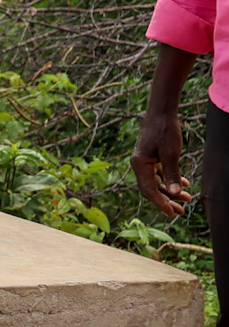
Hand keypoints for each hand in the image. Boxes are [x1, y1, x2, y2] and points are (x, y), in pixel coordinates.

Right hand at [138, 102, 195, 222]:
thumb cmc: (164, 131)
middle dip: (166, 201)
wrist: (161, 113)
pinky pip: (160, 175)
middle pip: (151, 189)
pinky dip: (171, 181)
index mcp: (140, 165)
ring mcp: (145, 162)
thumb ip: (172, 174)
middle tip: (180, 212)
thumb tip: (174, 193)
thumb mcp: (171, 153)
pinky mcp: (152, 158)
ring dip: (171, 192)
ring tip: (187, 199)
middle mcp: (140, 165)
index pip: (149, 189)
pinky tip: (185, 184)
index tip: (171, 213)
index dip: (160, 203)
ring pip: (157, 183)